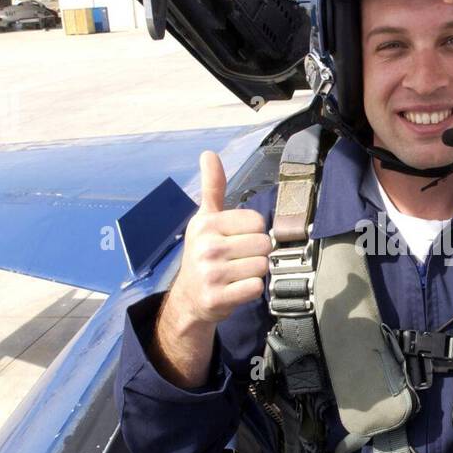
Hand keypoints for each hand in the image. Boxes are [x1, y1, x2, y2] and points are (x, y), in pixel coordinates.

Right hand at [165, 150, 271, 328]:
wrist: (189, 298)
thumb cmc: (202, 254)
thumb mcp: (205, 218)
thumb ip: (212, 187)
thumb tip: (209, 154)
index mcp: (207, 224)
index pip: (258, 222)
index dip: (253, 232)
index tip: (236, 240)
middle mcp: (207, 247)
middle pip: (264, 244)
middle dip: (256, 253)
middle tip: (238, 259)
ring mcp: (211, 274)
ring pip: (262, 266)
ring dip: (254, 272)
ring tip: (236, 274)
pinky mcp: (218, 298)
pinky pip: (256, 288)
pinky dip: (251, 290)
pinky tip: (236, 288)